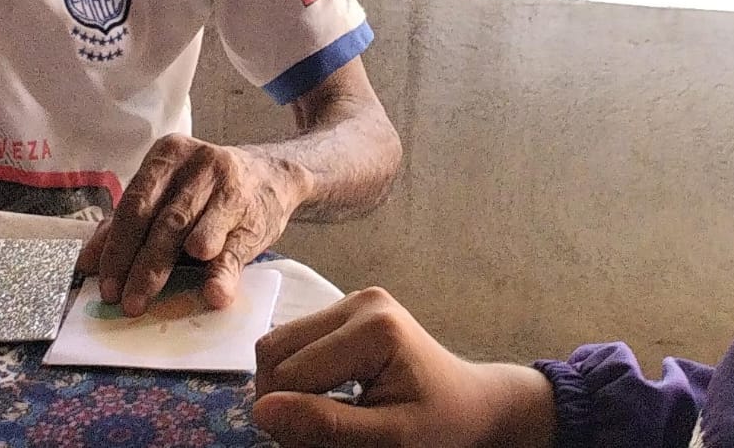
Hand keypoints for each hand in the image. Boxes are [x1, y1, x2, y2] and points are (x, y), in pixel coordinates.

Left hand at [78, 134, 304, 314]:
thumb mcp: (169, 191)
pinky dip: (222, 275)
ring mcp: (230, 188)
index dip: (117, 246)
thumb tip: (88, 261)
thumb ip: (129, 222)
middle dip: (140, 265)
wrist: (272, 174)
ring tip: (150, 300)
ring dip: (169, 268)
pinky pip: (234, 250)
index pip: (135, 203)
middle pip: (162, 220)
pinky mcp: (255, 216)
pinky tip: (213, 294)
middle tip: (126, 302)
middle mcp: (200, 164)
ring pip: (193, 233)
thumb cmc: (206, 190)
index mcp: (169, 155)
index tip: (105, 284)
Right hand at [252, 288, 556, 447]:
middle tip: (309, 437)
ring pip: (280, 344)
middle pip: (276, 349)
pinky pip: (297, 341)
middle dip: (280, 399)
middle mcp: (359, 301)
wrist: (472, 404)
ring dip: (285, 387)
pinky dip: (298, 375)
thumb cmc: (439, 426)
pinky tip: (325, 398)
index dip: (288, 419)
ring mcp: (353, 301)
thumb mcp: (389, 439)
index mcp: (373, 327)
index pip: (292, 373)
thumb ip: (327, 426)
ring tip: (317, 420)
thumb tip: (262, 411)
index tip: (310, 447)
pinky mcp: (348, 310)